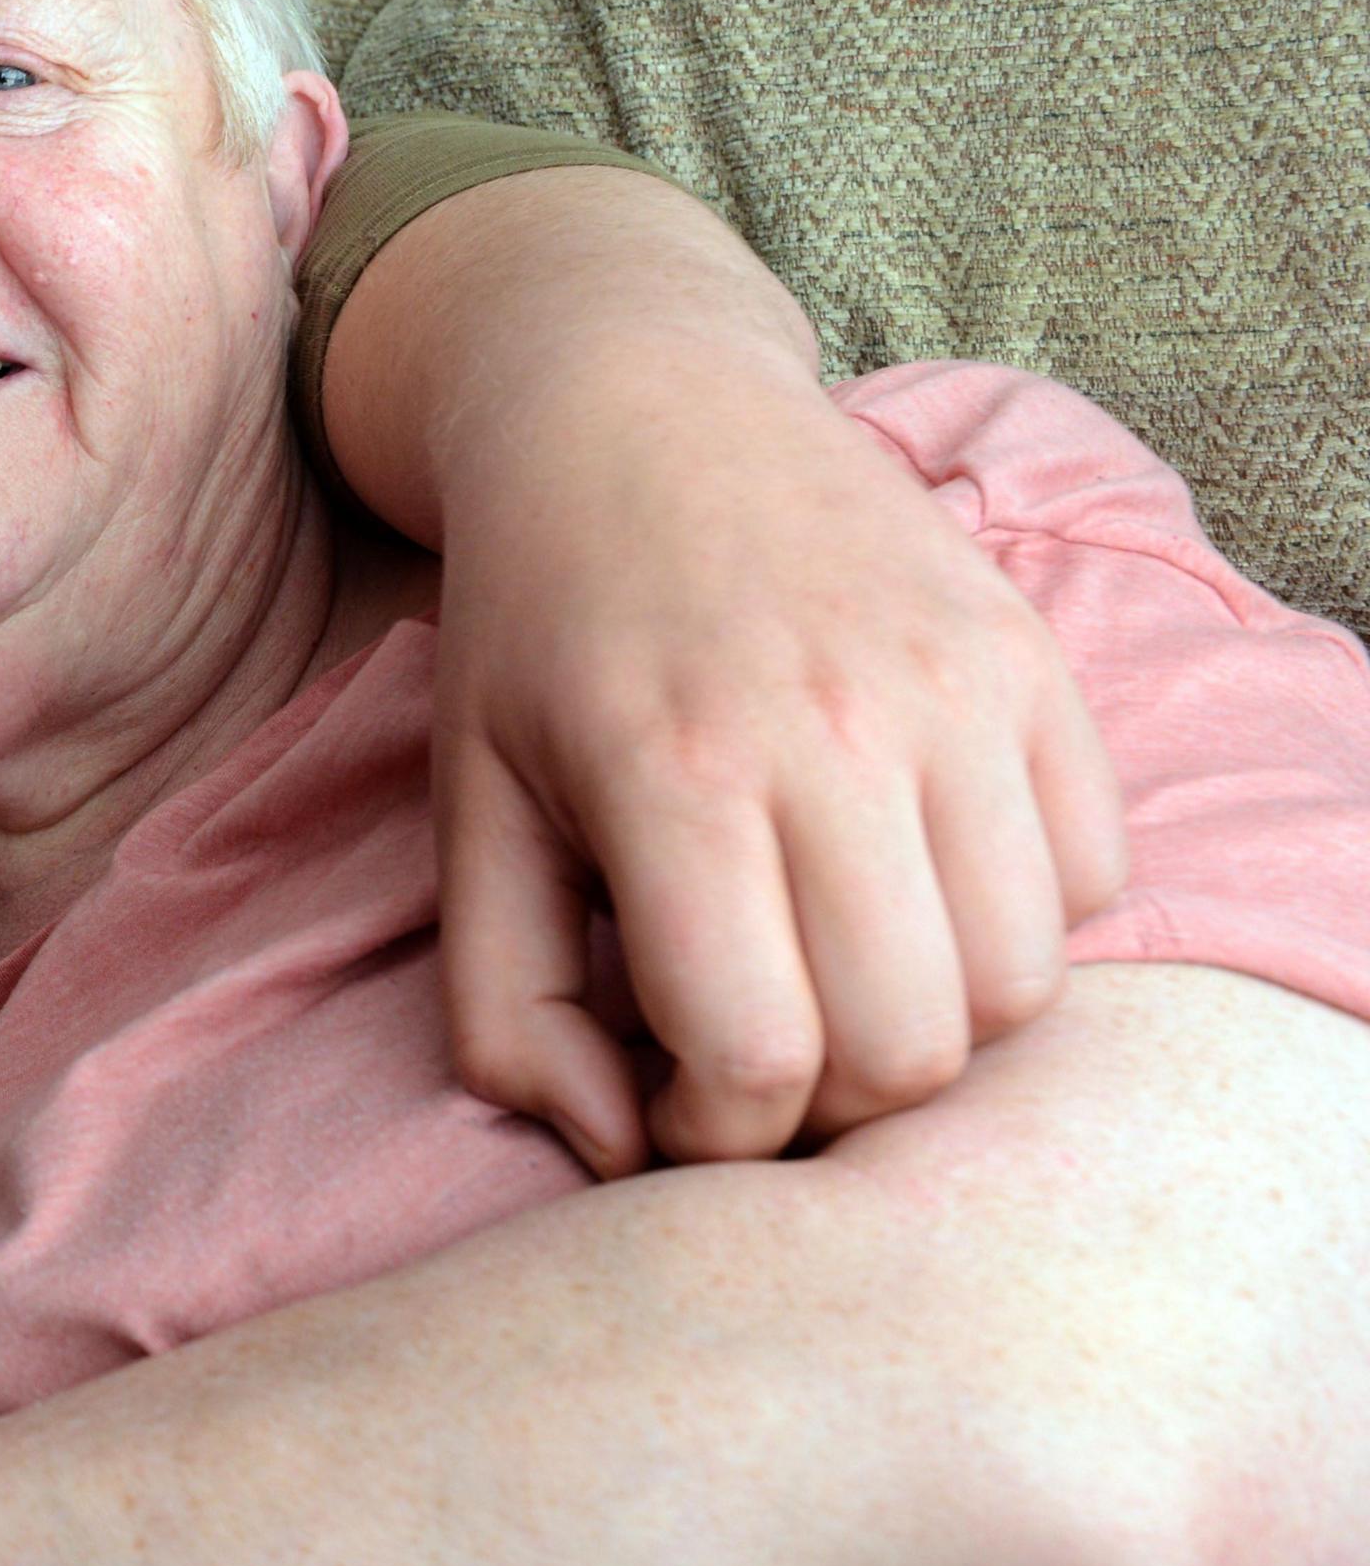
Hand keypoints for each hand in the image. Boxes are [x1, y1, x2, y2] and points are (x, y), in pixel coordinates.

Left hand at [428, 352, 1127, 1172]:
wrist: (635, 410)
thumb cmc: (537, 634)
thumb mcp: (470, 815)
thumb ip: (509, 1012)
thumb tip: (618, 1155)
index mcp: (672, 775)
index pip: (760, 1059)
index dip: (714, 1134)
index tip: (667, 1097)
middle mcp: (833, 731)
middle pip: (910, 1050)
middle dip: (828, 1102)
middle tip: (756, 1046)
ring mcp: (955, 691)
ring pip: (1019, 985)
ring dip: (931, 1023)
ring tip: (831, 967)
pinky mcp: (1033, 662)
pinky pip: (1094, 880)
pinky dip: (1016, 922)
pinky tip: (907, 878)